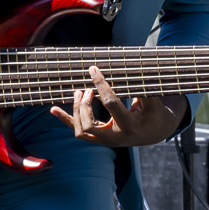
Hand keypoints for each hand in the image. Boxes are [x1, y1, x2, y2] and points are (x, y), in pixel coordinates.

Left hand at [54, 69, 186, 146]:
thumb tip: (130, 68)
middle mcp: (115, 138)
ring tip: (77, 93)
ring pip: (82, 132)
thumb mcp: (154, 101)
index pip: (111, 104)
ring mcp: (106, 141)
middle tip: (87, 90)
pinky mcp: (99, 139)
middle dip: (84, 106)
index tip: (94, 70)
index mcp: (130, 126)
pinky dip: (66, 120)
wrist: (155, 132)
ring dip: (74, 112)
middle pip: (90, 126)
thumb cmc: (154, 113)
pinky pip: (80, 131)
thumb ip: (142, 87)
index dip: (101, 85)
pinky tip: (53, 109)